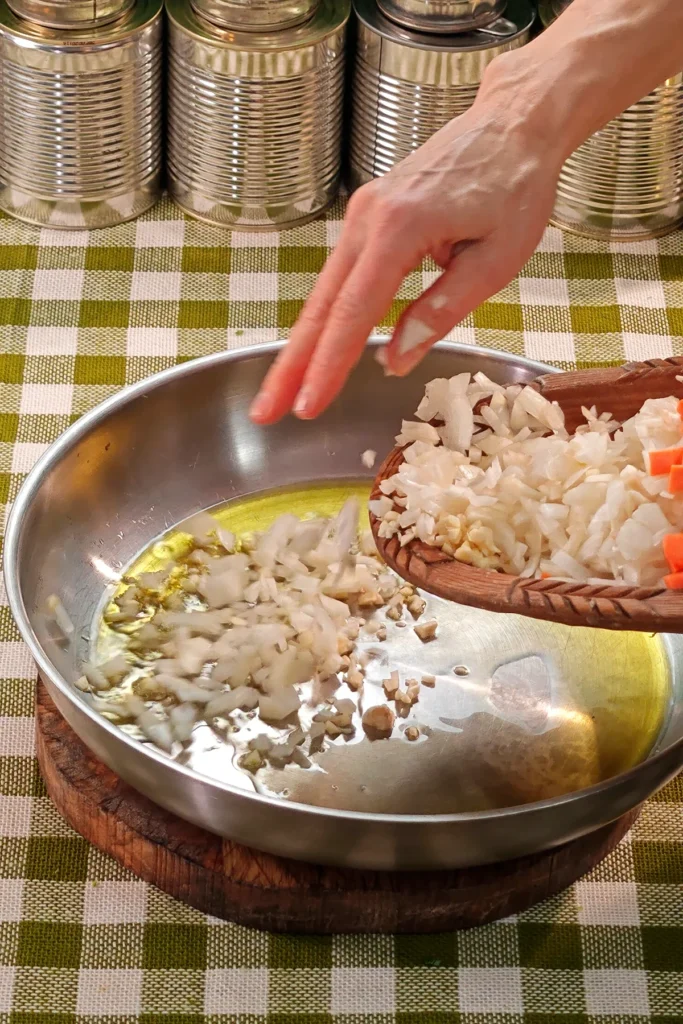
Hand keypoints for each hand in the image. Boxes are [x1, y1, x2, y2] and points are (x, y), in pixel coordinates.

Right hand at [250, 75, 561, 424]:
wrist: (516, 120)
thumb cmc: (516, 185)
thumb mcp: (496, 259)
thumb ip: (441, 311)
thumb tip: (395, 359)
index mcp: (399, 228)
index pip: (353, 314)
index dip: (328, 367)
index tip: (306, 406)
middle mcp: (368, 218)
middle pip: (320, 306)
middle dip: (290, 364)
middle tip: (264, 410)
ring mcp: (364, 214)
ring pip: (323, 293)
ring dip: (301, 344)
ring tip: (281, 389)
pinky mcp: (371, 215)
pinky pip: (340, 276)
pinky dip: (325, 316)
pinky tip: (316, 347)